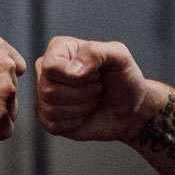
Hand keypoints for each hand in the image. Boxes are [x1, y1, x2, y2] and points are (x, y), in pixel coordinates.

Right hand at [35, 36, 158, 142]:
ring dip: (82, 107)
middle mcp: (46, 71)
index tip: (97, 74)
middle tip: (98, 88)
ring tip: (93, 99)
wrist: (131, 108)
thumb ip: (95, 52)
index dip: (77, 77)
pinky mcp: (48, 119)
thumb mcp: (118, 56)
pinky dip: (76, 122)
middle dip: (83, 93)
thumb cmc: (123, 78)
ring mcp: (44, 96)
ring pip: (51, 109)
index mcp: (58, 49)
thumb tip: (72, 72)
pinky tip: (86, 113)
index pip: (51, 67)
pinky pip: (54, 126)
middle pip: (48, 89)